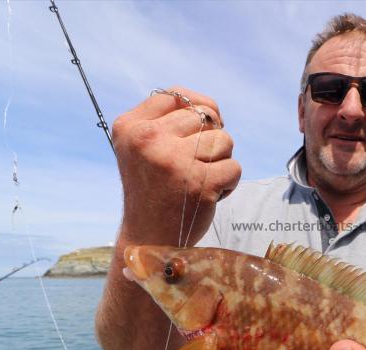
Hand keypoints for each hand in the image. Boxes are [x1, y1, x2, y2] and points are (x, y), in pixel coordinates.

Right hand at [112, 86, 240, 246]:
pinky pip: (234, 167)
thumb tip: (210, 108)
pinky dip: (228, 182)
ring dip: (220, 160)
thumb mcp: (142, 148)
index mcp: (130, 127)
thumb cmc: (153, 188)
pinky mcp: (200, 184)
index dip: (196, 108)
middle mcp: (149, 140)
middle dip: (209, 139)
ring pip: (224, 140)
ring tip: (200, 179)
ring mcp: (175, 162)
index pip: (176, 95)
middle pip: (205, 117)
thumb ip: (167, 121)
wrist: (148, 237)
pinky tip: (209, 195)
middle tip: (193, 165)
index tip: (198, 129)